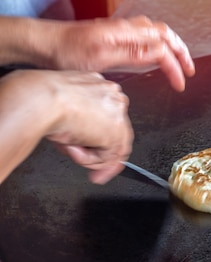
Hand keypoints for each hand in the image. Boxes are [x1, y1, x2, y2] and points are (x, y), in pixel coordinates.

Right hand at [0, 70, 132, 184]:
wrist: (40, 99)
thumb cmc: (41, 99)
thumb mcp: (62, 109)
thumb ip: (79, 123)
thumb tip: (80, 143)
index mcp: (100, 87)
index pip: (110, 118)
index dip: (101, 139)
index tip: (92, 152)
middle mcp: (113, 97)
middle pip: (117, 135)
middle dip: (103, 158)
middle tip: (95, 175)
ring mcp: (118, 114)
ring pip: (111, 148)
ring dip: (89, 158)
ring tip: (68, 148)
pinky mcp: (116, 131)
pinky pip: (106, 156)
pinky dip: (87, 159)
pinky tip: (71, 147)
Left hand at [49, 16, 195, 91]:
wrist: (46, 45)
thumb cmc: (68, 52)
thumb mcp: (102, 57)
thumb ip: (134, 54)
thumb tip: (161, 53)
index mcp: (127, 33)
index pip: (163, 48)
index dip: (175, 66)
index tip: (181, 83)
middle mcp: (127, 29)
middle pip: (165, 35)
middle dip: (182, 52)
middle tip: (190, 70)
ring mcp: (122, 32)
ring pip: (157, 33)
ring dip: (172, 47)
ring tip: (180, 63)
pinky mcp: (116, 37)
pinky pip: (145, 36)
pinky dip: (158, 46)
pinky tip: (156, 56)